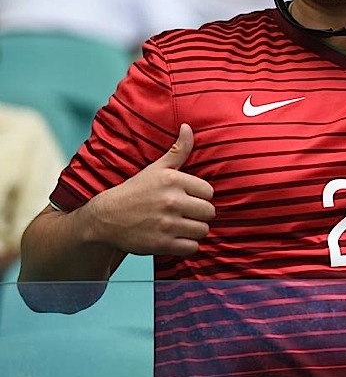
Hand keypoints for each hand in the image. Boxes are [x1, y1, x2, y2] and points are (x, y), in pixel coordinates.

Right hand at [83, 124, 214, 256]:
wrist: (105, 218)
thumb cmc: (134, 191)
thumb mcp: (155, 168)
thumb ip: (177, 150)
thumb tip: (188, 127)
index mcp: (173, 180)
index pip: (209, 192)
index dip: (200, 196)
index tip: (189, 198)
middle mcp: (172, 201)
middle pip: (209, 212)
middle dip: (200, 214)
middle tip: (186, 214)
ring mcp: (167, 224)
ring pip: (203, 230)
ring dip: (195, 231)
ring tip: (182, 226)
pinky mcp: (162, 244)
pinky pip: (192, 248)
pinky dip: (187, 246)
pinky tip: (176, 238)